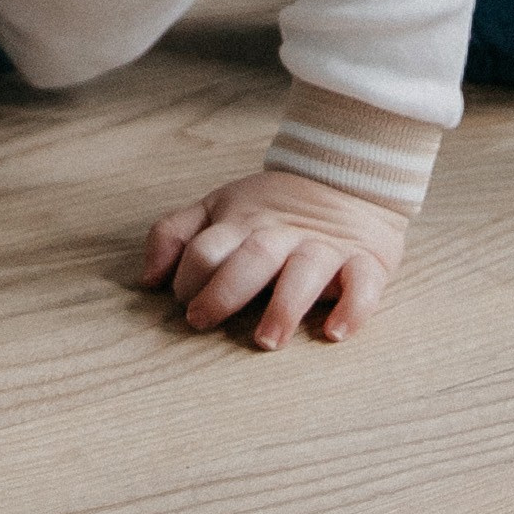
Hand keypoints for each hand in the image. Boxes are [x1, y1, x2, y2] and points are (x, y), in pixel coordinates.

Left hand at [142, 167, 409, 347]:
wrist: (351, 175)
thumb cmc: (274, 208)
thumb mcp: (220, 207)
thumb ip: (177, 234)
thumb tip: (147, 279)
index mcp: (244, 222)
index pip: (207, 247)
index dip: (189, 274)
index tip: (185, 303)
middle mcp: (283, 234)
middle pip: (252, 256)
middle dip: (225, 289)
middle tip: (203, 320)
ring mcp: (325, 248)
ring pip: (305, 271)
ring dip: (285, 304)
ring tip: (268, 338)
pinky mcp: (366, 261)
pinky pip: (363, 285)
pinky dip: (352, 308)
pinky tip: (335, 332)